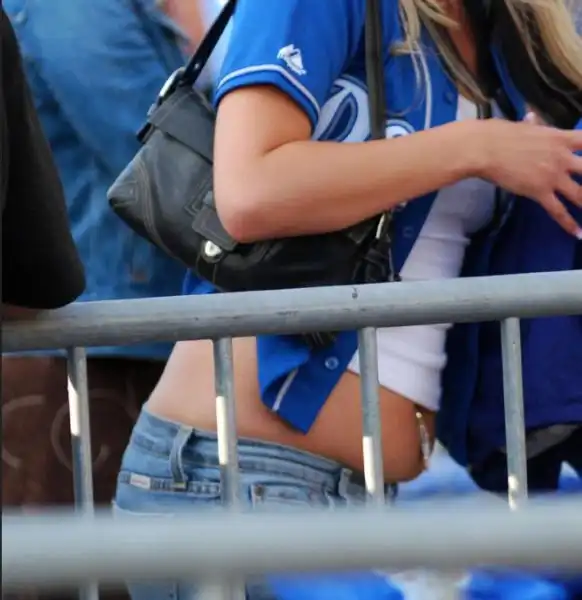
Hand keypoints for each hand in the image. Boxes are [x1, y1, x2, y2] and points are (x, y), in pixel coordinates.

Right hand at [477, 118, 581, 237]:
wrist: (485, 148)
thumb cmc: (499, 134)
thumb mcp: (523, 126)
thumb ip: (533, 125)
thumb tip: (531, 118)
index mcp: (560, 138)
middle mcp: (562, 157)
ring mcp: (553, 175)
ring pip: (580, 193)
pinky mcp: (540, 191)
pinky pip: (558, 210)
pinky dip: (569, 223)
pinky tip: (578, 233)